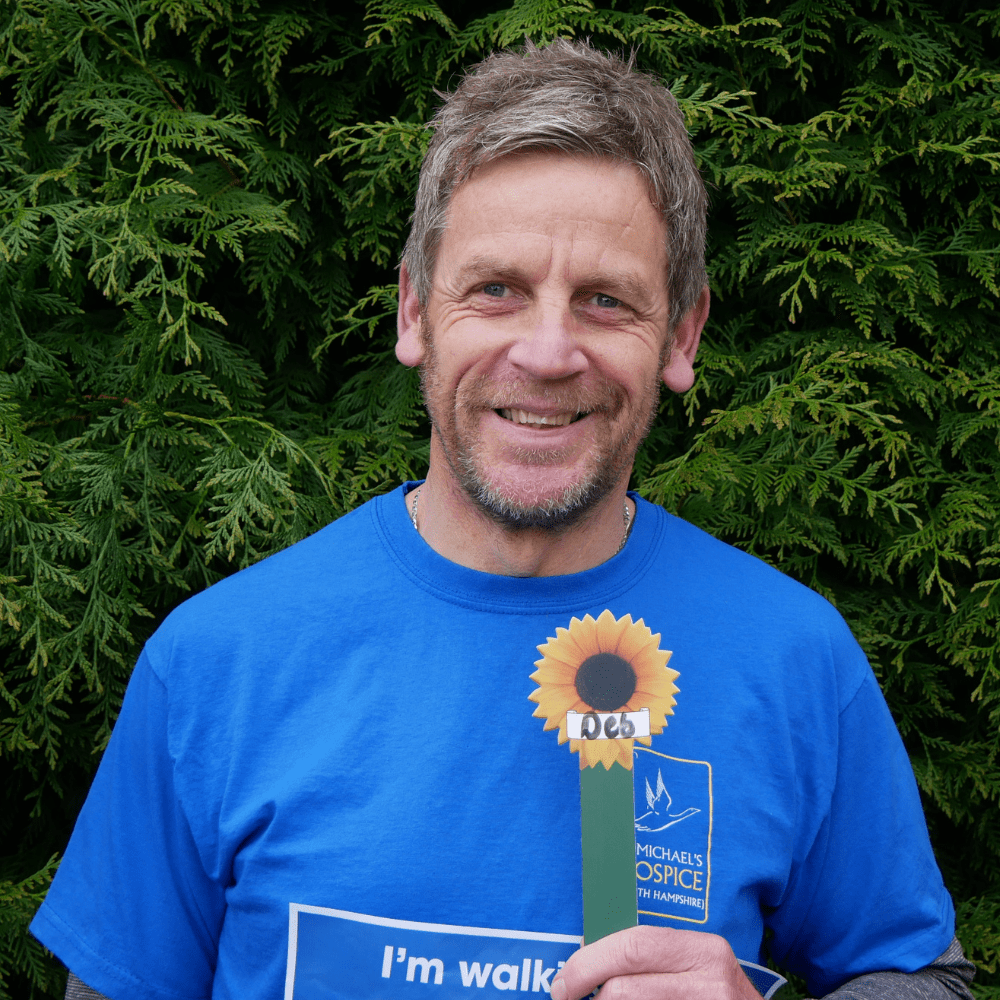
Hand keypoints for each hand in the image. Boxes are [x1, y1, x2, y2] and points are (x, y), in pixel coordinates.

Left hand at [550, 926, 760, 999]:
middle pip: (624, 987)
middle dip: (585, 989)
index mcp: (704, 951)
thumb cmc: (713, 996)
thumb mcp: (694, 969)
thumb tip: (585, 958)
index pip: (633, 945)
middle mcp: (711, 982)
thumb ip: (651, 959)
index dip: (588, 963)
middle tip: (563, 997)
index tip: (562, 981)